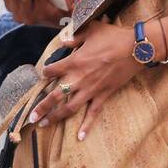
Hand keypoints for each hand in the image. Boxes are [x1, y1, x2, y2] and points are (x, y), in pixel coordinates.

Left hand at [31, 19, 144, 140]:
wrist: (136, 48)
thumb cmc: (114, 37)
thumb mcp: (93, 30)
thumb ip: (76, 36)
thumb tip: (64, 40)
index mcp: (74, 61)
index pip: (52, 70)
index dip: (46, 72)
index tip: (44, 74)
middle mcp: (79, 78)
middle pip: (55, 96)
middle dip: (42, 107)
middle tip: (31, 117)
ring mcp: (90, 89)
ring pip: (69, 108)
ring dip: (55, 117)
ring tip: (45, 124)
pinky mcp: (103, 95)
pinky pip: (93, 113)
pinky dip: (86, 125)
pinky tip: (80, 137)